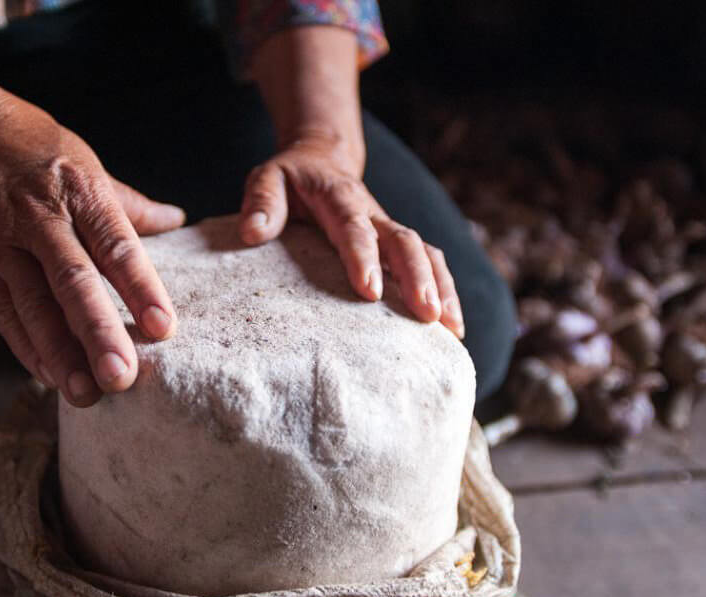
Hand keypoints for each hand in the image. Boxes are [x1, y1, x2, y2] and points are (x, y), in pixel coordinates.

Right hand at [0, 89, 183, 405]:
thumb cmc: (29, 143)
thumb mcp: (84, 161)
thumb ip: (128, 202)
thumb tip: (177, 219)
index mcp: (79, 190)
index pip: (116, 245)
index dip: (140, 287)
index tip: (163, 328)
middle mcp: (40, 217)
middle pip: (73, 281)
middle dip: (99, 332)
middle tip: (121, 377)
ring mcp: (1, 242)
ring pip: (34, 305)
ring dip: (60, 353)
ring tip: (85, 394)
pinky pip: (3, 312)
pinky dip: (26, 346)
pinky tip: (50, 376)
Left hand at [237, 135, 463, 337]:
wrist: (321, 160)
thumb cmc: (291, 178)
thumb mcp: (267, 177)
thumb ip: (261, 202)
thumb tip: (252, 232)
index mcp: (340, 198)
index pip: (354, 228)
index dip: (363, 258)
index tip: (370, 291)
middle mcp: (373, 213)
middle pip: (403, 242)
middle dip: (418, 278)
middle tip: (427, 314)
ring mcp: (389, 229)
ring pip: (425, 253)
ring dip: (442, 288)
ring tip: (452, 328)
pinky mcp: (396, 245)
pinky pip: (429, 262)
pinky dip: (446, 291)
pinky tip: (453, 327)